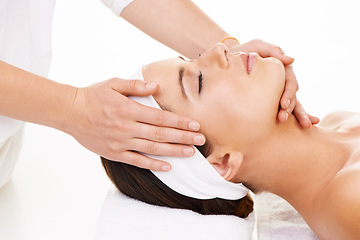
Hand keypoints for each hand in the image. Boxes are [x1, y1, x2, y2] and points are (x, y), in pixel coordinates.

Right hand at [65, 78, 204, 170]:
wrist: (70, 112)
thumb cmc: (93, 96)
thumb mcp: (113, 83)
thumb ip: (136, 85)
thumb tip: (156, 87)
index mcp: (128, 109)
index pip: (160, 118)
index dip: (179, 122)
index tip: (195, 125)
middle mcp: (127, 127)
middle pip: (160, 134)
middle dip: (183, 137)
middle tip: (201, 140)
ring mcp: (120, 142)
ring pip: (152, 148)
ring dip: (173, 151)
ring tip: (190, 152)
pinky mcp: (114, 153)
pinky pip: (137, 161)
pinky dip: (153, 165)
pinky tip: (167, 166)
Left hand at [226, 39, 319, 127]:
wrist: (227, 62)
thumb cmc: (242, 52)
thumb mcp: (256, 47)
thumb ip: (273, 50)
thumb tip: (292, 60)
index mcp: (281, 68)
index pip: (289, 81)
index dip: (288, 93)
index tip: (282, 104)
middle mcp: (282, 80)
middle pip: (292, 95)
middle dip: (291, 107)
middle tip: (283, 118)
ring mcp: (279, 90)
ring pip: (293, 103)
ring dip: (297, 114)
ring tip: (300, 125)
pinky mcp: (273, 99)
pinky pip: (287, 108)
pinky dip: (299, 115)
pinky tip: (308, 125)